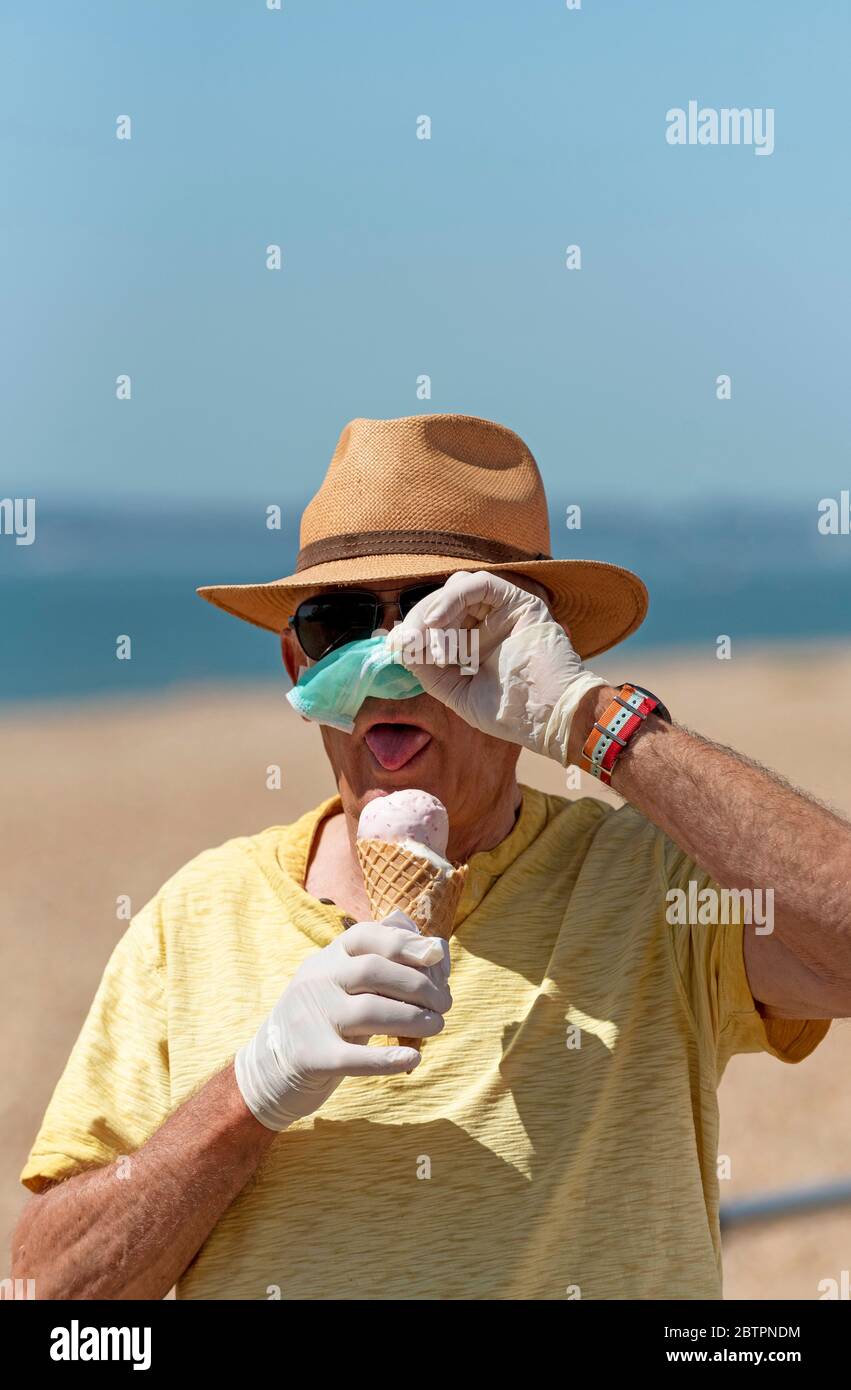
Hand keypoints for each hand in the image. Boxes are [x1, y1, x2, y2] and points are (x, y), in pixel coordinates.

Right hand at [234, 915, 450, 1131]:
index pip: (365, 935)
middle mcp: (316, 981)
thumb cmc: (324, 1019)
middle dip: (418, 985)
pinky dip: (388, 1059)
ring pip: (370, 1011)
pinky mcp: (311, 1057)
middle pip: (373, 971)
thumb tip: (433, 948)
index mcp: (327, 958)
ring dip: (413, 1018)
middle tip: (444, 1003)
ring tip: (437, 1026)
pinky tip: (414, 1058)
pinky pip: (354, 1058)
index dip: (404, 942)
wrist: (270, 1066)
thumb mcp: (342, 983)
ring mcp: (311, 1018)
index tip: (436, 955)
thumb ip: (380, 965)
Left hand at [387, 570, 607, 763]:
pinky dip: (452, 599)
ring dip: (433, 610)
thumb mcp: (457, 692)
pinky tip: (436, 623)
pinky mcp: (519, 601)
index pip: (437, 622)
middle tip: (404, 642)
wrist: (550, 718)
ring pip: (457, 589)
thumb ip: (429, 671)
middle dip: (418, 622)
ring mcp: (504, 610)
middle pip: (443, 603)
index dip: (413, 630)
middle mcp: (488, 622)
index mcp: (474, 642)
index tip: (393, 644)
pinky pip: (479, 585)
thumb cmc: (511, 712)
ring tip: (423, 638)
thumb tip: (401, 648)